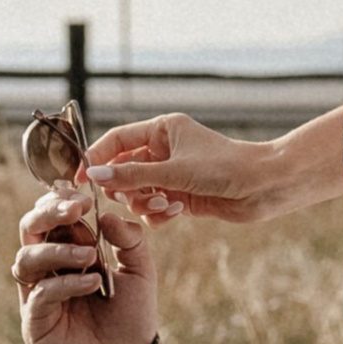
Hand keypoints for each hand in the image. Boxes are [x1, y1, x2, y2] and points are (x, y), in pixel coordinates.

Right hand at [15, 182, 159, 343]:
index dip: (61, 201)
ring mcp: (37, 295)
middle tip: (77, 208)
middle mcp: (47, 269)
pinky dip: (66, 284)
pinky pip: (40, 293)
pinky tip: (93, 282)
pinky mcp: (35, 322)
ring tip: (92, 256)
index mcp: (68, 251)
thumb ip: (130, 241)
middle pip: (29, 229)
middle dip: (49, 213)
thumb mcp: (141, 274)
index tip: (84, 196)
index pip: (53, 216)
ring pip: (27, 259)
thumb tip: (108, 216)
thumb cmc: (130, 319)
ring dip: (59, 250)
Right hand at [83, 112, 278, 223]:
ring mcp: (172, 175)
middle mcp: (164, 150)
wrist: (263, 187)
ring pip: (137, 192)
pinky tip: (175, 213)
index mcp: (162, 129)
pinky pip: (153, 208)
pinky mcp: (181, 197)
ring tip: (163, 205)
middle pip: (123, 170)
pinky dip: (158, 214)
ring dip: (144, 203)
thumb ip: (131, 175)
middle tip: (131, 197)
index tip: (80, 180)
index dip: (96, 158)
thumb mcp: (173, 171)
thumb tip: (93, 177)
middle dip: (125, 188)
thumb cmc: (224, 167)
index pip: (116, 140)